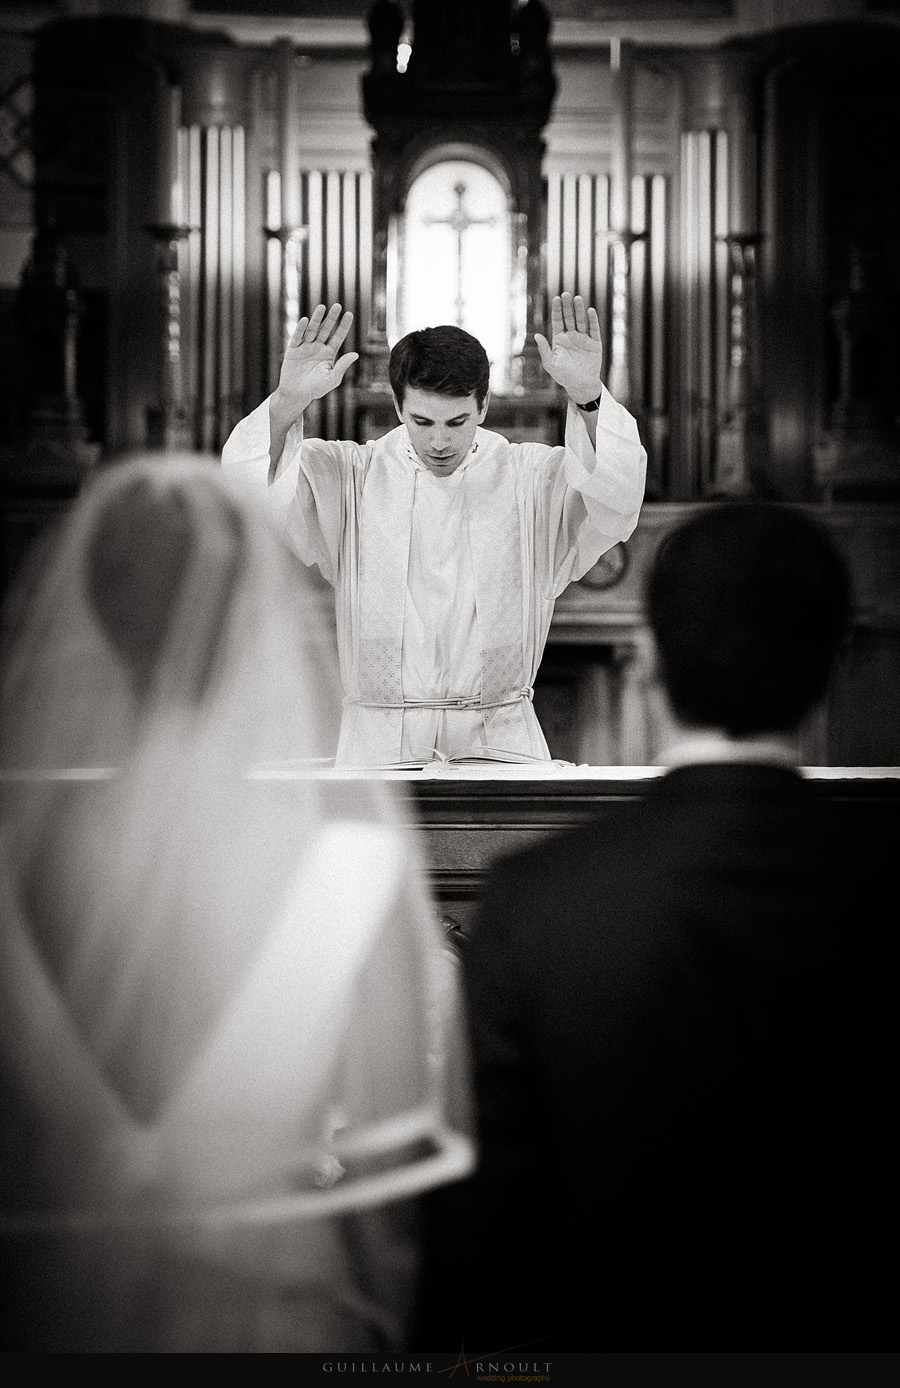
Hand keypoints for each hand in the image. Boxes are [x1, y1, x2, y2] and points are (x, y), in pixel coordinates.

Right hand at [274, 303, 358, 418]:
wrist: (297, 394)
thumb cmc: (316, 388)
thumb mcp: (332, 378)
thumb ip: (342, 366)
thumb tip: (355, 354)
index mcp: (328, 353)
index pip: (338, 336)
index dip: (343, 326)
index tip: (349, 314)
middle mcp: (317, 347)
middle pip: (326, 329)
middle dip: (331, 318)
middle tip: (337, 305)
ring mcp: (305, 346)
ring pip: (312, 330)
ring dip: (317, 318)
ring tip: (322, 307)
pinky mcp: (293, 350)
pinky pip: (297, 337)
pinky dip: (301, 329)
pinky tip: (305, 320)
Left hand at [534, 292, 602, 404]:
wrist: (580, 385)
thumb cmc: (563, 376)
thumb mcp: (551, 363)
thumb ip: (544, 349)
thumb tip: (536, 335)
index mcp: (559, 339)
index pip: (557, 321)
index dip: (557, 310)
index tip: (556, 298)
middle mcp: (571, 336)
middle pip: (569, 317)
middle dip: (567, 306)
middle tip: (566, 294)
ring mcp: (583, 338)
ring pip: (581, 321)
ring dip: (579, 310)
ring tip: (577, 298)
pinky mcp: (594, 343)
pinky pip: (593, 329)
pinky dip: (592, 320)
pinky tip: (590, 311)